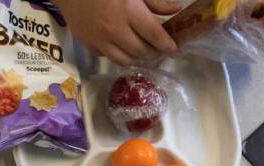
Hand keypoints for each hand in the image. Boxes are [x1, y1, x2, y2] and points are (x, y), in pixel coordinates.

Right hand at [53, 0, 177, 65]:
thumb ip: (154, 0)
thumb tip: (175, 10)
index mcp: (128, 10)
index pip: (153, 34)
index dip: (167, 45)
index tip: (174, 51)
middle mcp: (114, 29)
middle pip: (140, 51)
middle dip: (153, 53)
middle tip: (158, 50)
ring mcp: (99, 40)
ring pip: (124, 61)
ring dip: (137, 58)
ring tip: (142, 52)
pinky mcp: (88, 45)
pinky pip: (108, 57)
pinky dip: (118, 54)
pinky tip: (122, 46)